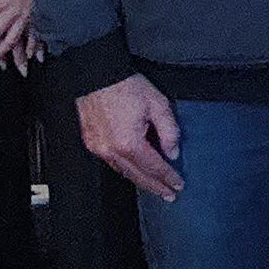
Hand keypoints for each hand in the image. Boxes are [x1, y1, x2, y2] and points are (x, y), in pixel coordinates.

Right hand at [78, 75, 183, 199]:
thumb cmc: (124, 85)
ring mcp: (98, 147)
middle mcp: (111, 149)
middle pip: (137, 175)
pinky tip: (134, 170)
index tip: (177, 184)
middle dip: (155, 187)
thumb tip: (172, 151)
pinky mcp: (91, 142)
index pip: (154, 167)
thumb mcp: (158, 104)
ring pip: (123, 172)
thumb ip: (169, 131)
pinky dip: (125, 169)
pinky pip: (111, 163)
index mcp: (129, 142)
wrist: (97, 73)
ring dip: (140, 180)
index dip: (168, 177)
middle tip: (168, 194)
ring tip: (154, 186)